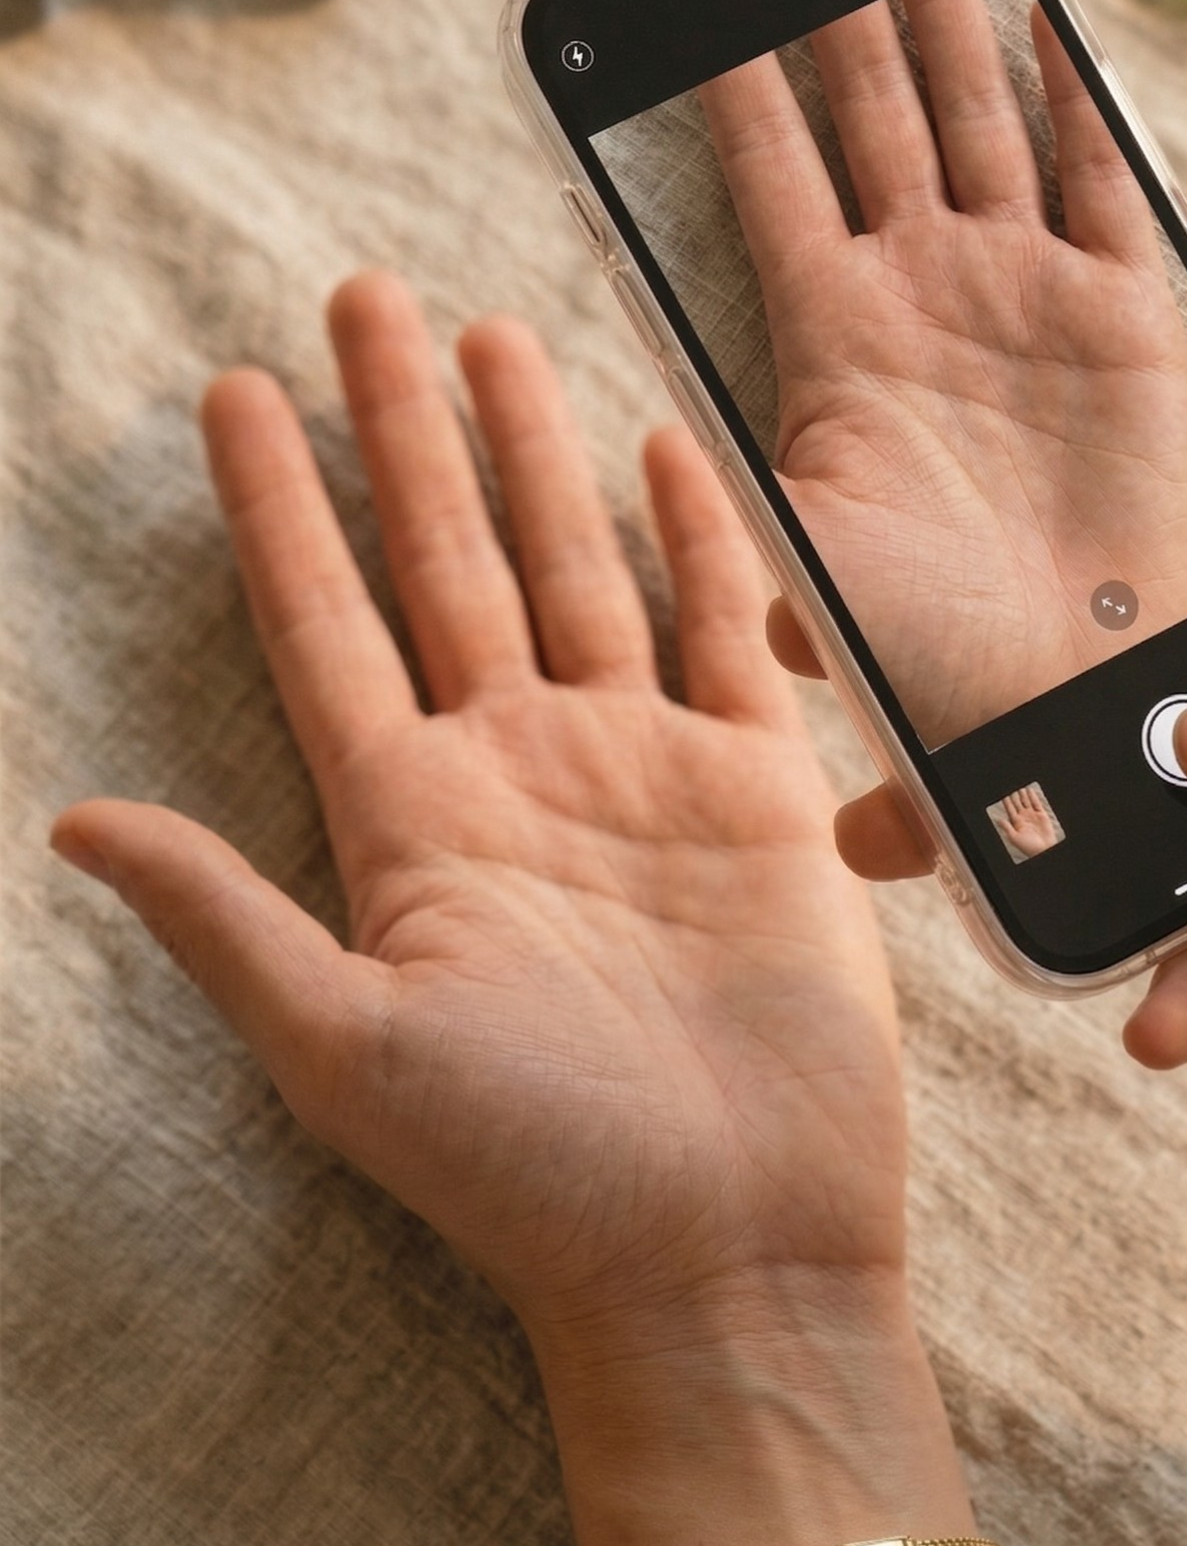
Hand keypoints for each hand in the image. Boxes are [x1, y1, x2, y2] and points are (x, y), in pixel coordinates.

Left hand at [51, 273, 1108, 1545]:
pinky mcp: (757, 791)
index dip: (278, 507)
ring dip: (532, 451)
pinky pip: (723, 629)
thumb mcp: (350, 1047)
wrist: (733, 1250)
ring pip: (574, 567)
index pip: (323, 623)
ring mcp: (639, 769)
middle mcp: (515, 773)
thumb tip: (65, 819)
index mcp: (408, 823)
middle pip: (442, 559)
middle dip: (401, 428)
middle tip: (361, 295)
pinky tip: (660, 445)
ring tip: (491, 330)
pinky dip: (699, 536)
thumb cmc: (534, 1172)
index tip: (234, 391)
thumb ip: (224, 920)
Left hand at [700, 0, 1186, 744]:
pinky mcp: (1123, 314)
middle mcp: (924, 296)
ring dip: (947, 32)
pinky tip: (1045, 14)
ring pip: (977, 124)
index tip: (696, 10)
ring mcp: (1022, 295)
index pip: (772, 179)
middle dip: (843, 27)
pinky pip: (1101, 179)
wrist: (1072, 704)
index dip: (737, 94)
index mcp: (832, 339)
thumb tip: (671, 457)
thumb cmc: (933, 661)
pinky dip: (1077, 95)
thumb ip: (747, 493)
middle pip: (871, 122)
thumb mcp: (811, 567)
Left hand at [992, 785, 1062, 862]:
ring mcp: (1032, 815)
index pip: (1010, 809)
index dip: (1007, 802)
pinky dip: (1033, 796)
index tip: (1004, 795)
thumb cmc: (1028, 847)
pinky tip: (1029, 791)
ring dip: (1023, 795)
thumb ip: (1006, 827)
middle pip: (1017, 803)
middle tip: (1011, 789)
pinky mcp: (1041, 815)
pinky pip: (1036, 803)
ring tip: (1019, 788)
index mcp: (1016, 823)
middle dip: (1014, 796)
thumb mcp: (1014, 838)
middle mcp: (1024, 818)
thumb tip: (998, 819)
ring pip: (1026, 802)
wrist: (1044, 849)